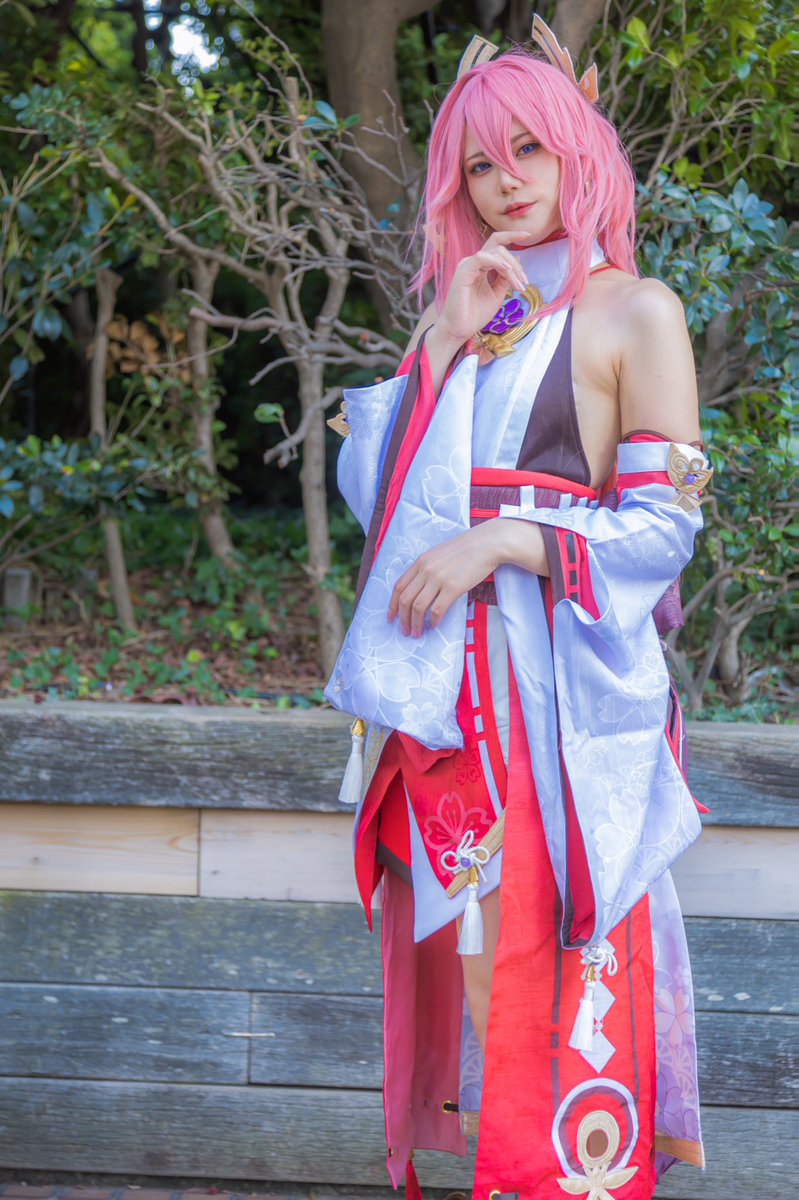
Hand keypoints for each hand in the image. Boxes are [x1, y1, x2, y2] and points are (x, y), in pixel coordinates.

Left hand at [388, 522, 500, 636]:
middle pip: (405, 599)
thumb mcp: (438, 555)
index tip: (391, 617)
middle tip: (405, 631)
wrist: (486, 544)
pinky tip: (434, 626)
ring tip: (417, 633)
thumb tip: (420, 590)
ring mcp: (438, 579)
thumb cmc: (465, 550)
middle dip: (402, 619)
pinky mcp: (453, 587)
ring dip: (415, 623)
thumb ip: (427, 569)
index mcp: (420, 562)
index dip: (393, 605)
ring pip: (418, 607)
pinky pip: (437, 609)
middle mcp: (426, 570)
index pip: (399, 587)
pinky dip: (433, 621)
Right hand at [435, 229, 536, 346]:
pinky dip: (496, 262)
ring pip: (494, 252)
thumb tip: (517, 259)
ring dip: (511, 267)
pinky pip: (481, 257)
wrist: (460, 329)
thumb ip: (505, 277)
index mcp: (481, 266)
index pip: (497, 244)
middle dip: (516, 264)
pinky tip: (507, 271)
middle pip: (499, 247)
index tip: (528, 235)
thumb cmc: (475, 314)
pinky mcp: (463, 271)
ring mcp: (468, 265)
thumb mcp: (497, 294)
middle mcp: (474, 262)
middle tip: (524, 283)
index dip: (512, 236)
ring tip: (518, 285)